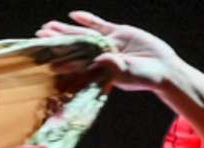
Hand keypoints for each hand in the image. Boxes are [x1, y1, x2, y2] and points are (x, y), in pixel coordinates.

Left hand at [37, 11, 184, 92]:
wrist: (164, 68)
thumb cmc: (146, 77)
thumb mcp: (129, 73)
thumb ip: (114, 66)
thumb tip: (100, 59)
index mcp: (100, 70)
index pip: (76, 65)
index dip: (62, 61)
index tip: (47, 61)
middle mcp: (100, 57)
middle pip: (74, 48)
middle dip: (57, 43)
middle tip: (38, 37)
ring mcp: (108, 44)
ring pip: (82, 35)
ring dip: (66, 30)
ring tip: (48, 26)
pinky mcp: (117, 33)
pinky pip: (98, 25)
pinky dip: (87, 20)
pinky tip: (73, 15)